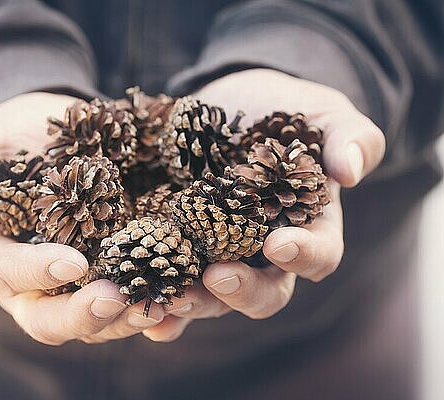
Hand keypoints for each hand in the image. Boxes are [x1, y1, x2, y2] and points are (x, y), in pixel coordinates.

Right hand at [0, 93, 163, 344]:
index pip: (4, 274)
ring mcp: (75, 283)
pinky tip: (180, 297)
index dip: (34, 273)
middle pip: (46, 318)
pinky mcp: (112, 271)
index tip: (71, 262)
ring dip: (128, 317)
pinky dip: (155, 305)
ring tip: (164, 302)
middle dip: (81, 316)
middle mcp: (30, 281)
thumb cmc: (11, 136)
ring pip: (94, 320)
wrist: (59, 132)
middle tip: (116, 298)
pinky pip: (131, 301)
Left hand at [143, 69, 384, 341]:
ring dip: (194, 303)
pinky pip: (173, 284)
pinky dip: (162, 307)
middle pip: (263, 292)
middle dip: (242, 290)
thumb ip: (347, 136)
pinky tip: (145, 315)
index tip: (279, 245)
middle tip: (217, 277)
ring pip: (213, 297)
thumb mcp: (320, 112)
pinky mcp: (180, 247)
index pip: (317, 254)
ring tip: (170, 298)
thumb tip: (350, 170)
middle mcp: (262, 253)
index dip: (303, 255)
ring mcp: (218, 254)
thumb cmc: (280, 109)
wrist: (226, 103)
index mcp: (306, 227)